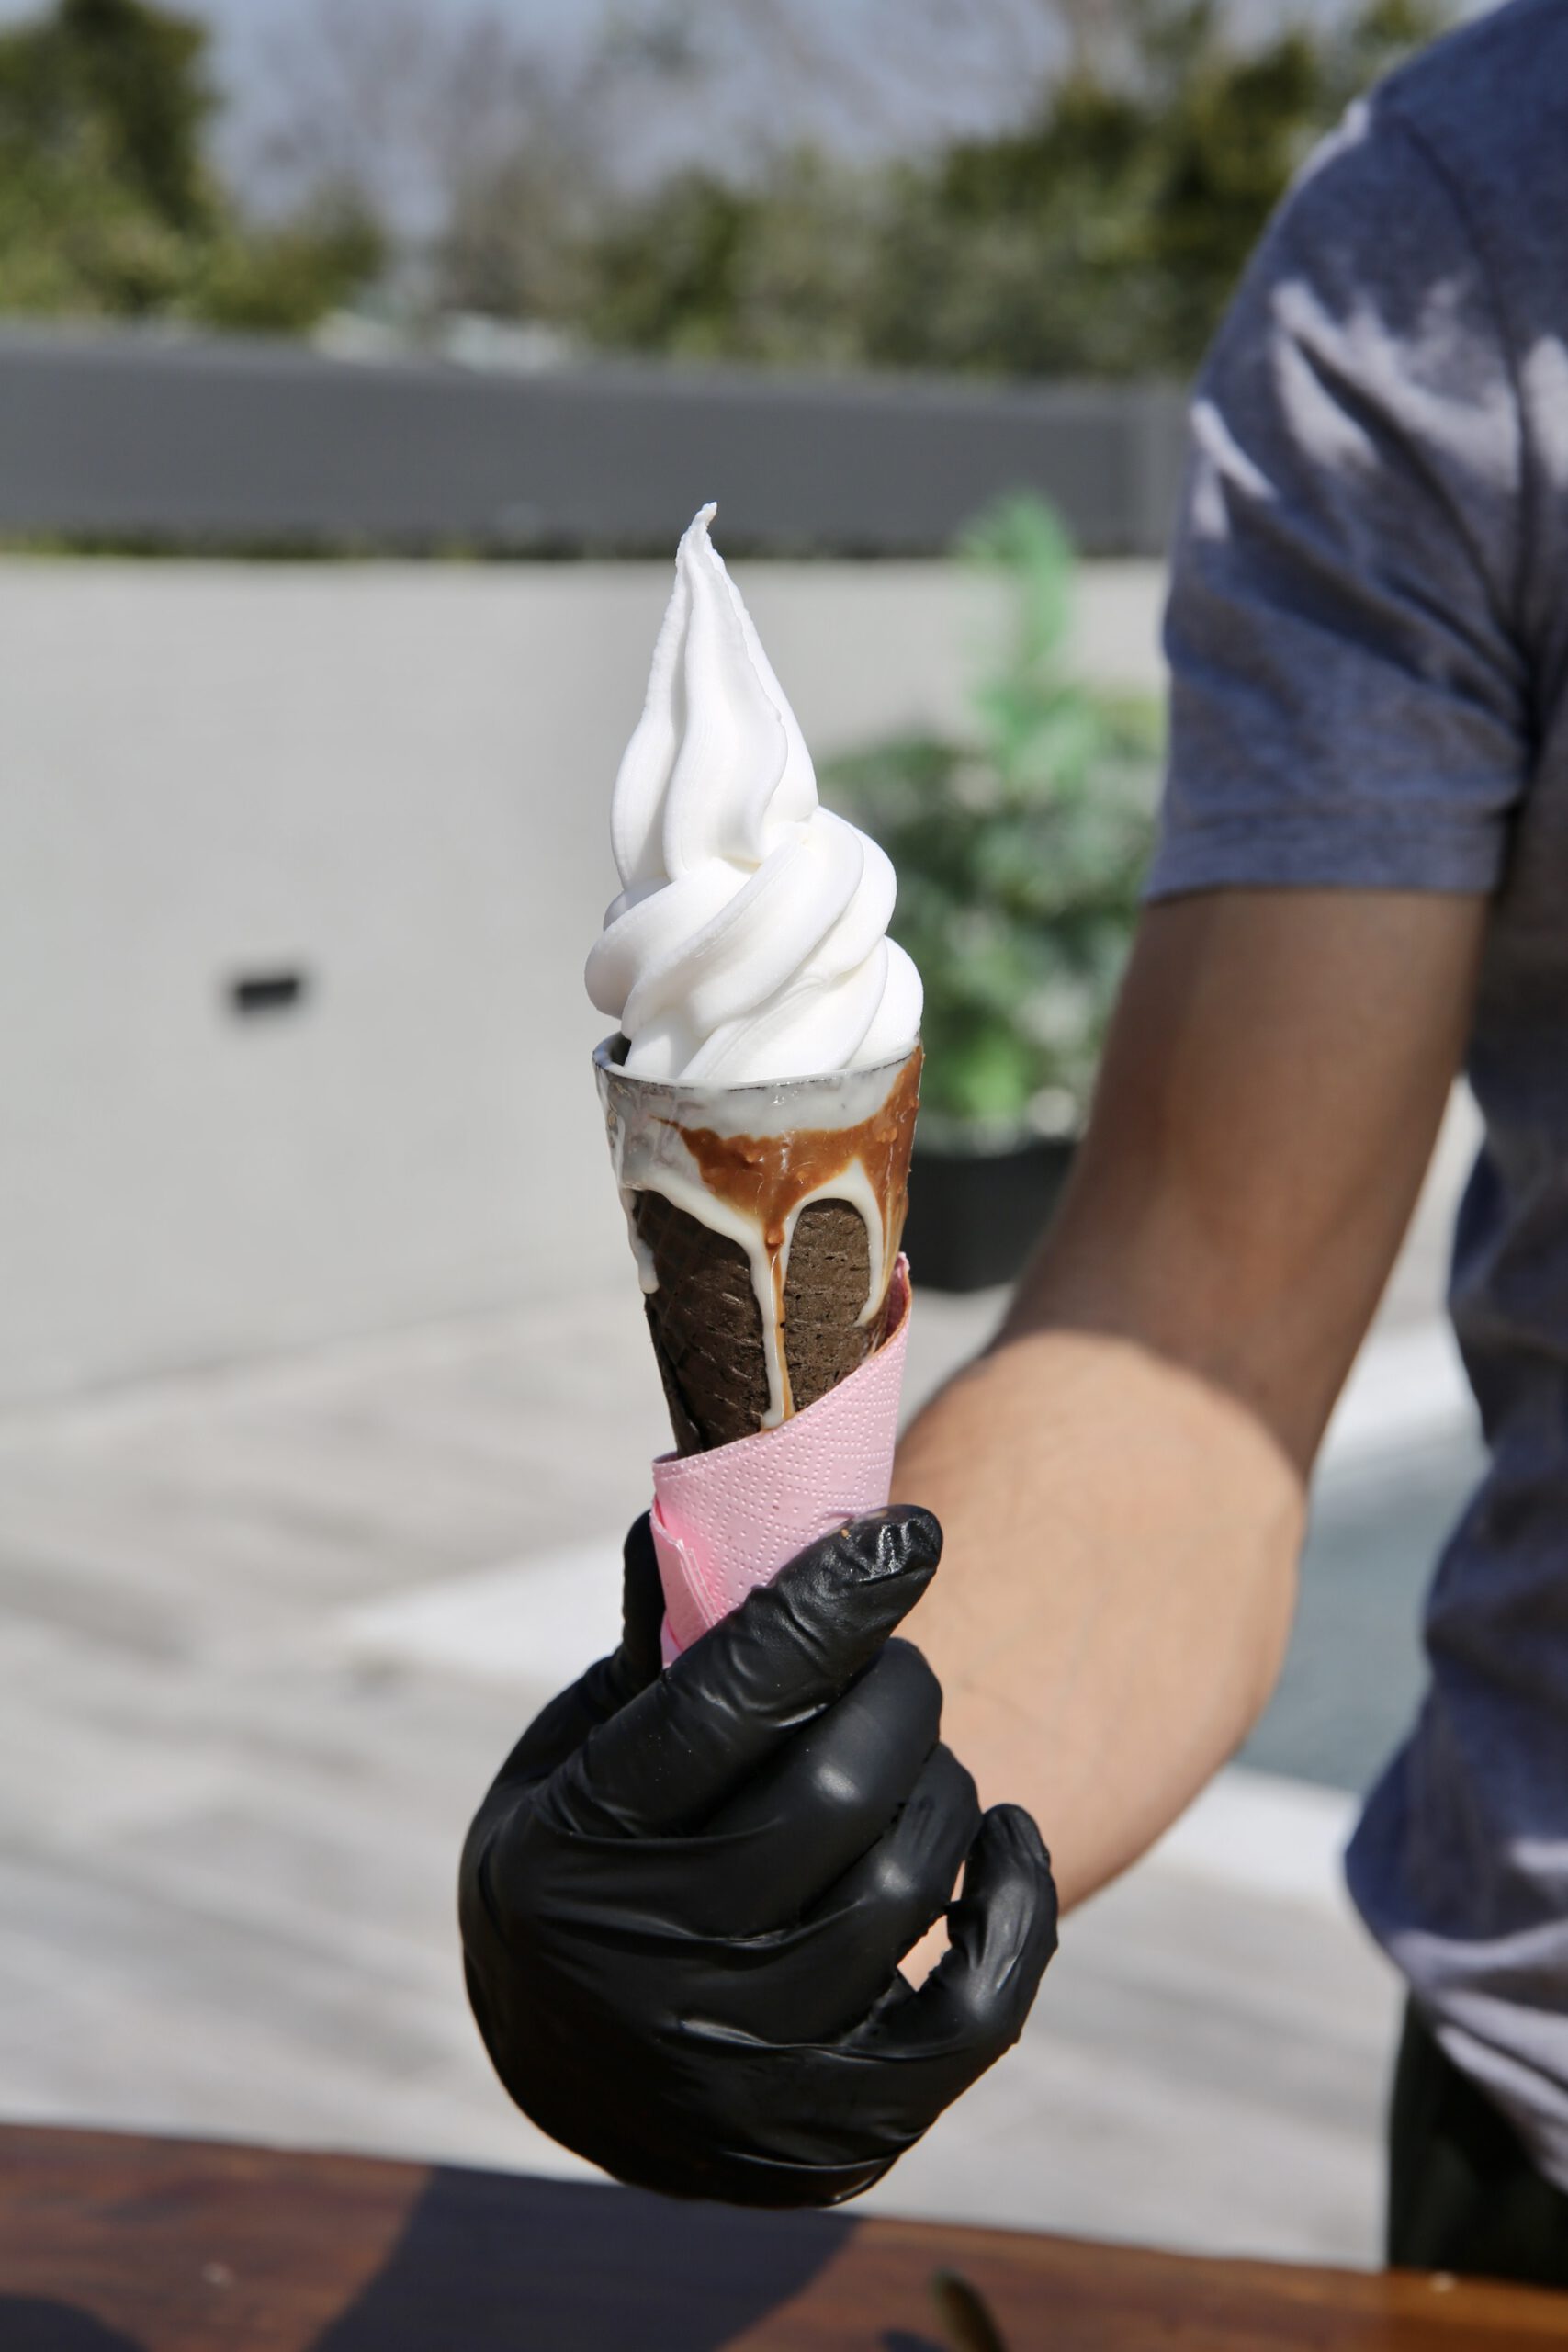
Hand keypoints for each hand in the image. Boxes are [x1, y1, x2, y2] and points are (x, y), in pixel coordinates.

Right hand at [458, 1505, 1056, 2206]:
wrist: (577, 2064)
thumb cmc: (590, 1853)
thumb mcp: (577, 1751)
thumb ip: (655, 1646)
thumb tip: (704, 1500)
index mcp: (564, 1861)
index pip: (721, 1707)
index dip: (825, 1607)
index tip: (904, 1530)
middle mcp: (644, 1983)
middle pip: (833, 1792)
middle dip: (895, 1692)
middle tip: (899, 1660)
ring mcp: (740, 2076)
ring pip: (906, 1885)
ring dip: (939, 1784)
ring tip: (914, 1754)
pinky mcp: (836, 2136)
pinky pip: (978, 2010)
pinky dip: (1016, 1905)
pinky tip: (1000, 1838)